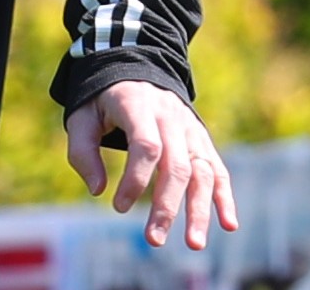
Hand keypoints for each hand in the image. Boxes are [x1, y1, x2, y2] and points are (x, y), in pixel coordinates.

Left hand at [65, 79, 238, 249]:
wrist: (136, 67)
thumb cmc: (102, 99)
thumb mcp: (81, 115)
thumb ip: (83, 151)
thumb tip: (98, 191)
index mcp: (138, 106)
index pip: (146, 146)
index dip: (135, 179)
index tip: (118, 206)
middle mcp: (170, 118)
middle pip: (176, 166)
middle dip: (166, 206)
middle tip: (153, 239)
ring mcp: (191, 129)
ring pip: (202, 173)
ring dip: (200, 210)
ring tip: (194, 244)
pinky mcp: (202, 141)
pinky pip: (218, 171)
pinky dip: (225, 198)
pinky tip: (229, 225)